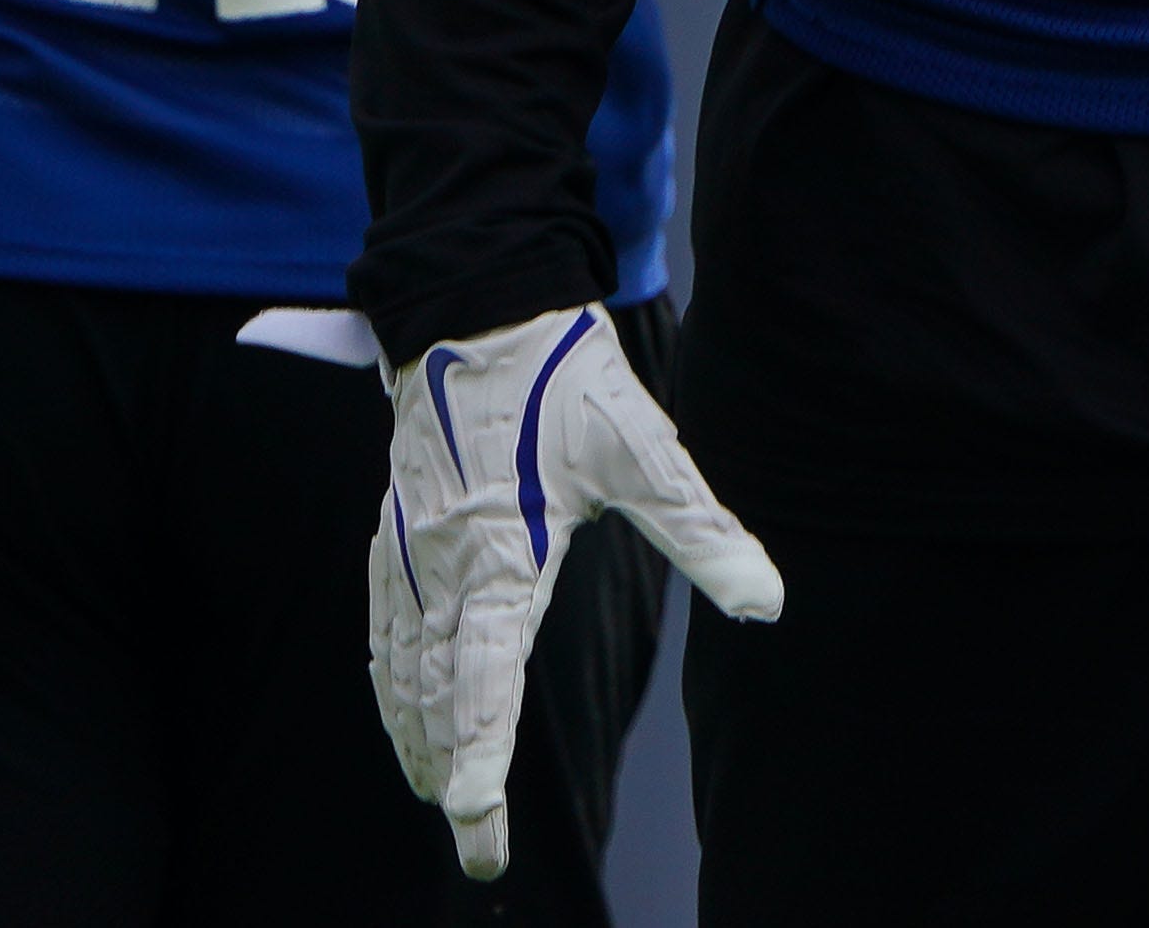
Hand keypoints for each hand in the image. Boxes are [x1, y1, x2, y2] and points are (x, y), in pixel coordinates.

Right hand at [369, 302, 781, 879]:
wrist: (482, 301)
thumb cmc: (568, 376)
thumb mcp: (646, 452)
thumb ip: (703, 531)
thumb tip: (769, 598)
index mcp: (503, 551)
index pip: (487, 678)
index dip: (482, 756)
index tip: (478, 821)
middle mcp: (444, 559)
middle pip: (440, 691)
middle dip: (454, 773)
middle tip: (474, 847)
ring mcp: (411, 542)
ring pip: (401, 662)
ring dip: (415, 733)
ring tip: (433, 792)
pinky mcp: (396, 521)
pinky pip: (380, 618)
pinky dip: (386, 675)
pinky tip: (395, 699)